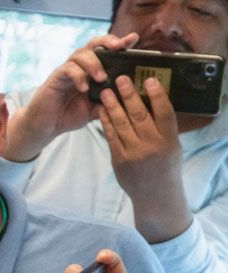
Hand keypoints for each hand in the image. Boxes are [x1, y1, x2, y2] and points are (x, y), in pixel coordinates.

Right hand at [3, 32, 136, 161]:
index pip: (107, 51)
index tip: (134, 39)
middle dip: (107, 41)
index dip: (120, 42)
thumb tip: (132, 99)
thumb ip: (111, 102)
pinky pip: (68, 69)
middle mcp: (80, 66)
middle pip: (93, 44)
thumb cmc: (70, 114)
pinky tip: (84, 88)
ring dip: (94, 63)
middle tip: (119, 46)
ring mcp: (67, 71)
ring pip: (80, 54)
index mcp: (92, 71)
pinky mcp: (56, 78)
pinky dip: (78, 76)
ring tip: (102, 78)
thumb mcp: (97, 109)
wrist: (46, 125)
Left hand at [98, 75, 191, 242]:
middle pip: (139, 115)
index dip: (157, 95)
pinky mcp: (118, 159)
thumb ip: (163, 127)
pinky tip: (101, 110)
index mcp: (169, 140)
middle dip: (129, 95)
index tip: (149, 79)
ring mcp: (133, 153)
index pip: (164, 113)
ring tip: (105, 91)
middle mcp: (151, 145)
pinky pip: (110, 136)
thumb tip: (153, 101)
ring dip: (112, 105)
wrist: (155, 194)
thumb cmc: (166, 165)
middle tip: (120, 79)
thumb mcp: (172, 145)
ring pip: (121, 124)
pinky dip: (105, 121)